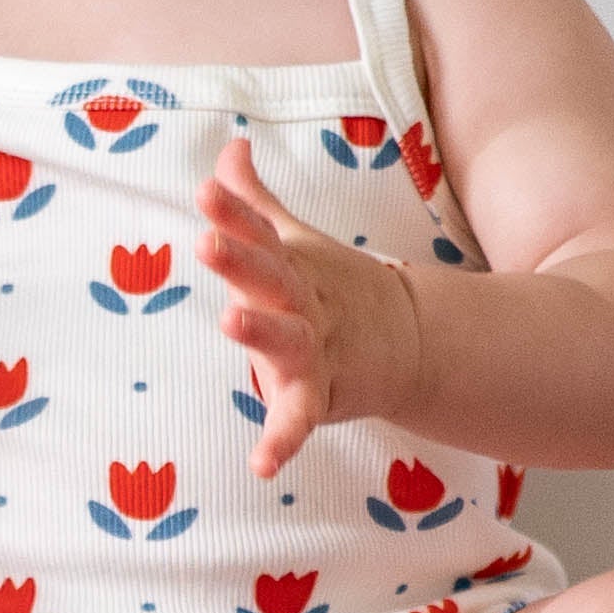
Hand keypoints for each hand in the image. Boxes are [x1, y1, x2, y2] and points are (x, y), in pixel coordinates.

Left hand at [195, 136, 423, 477]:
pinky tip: (261, 465)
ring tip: (229, 321)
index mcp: (290, 263)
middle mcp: (303, 301)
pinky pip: (298, 421)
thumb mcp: (291, 243)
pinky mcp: (321, 396)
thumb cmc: (329, 288)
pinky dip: (281, 442)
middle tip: (206, 242)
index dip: (231, 211)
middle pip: (270, 277)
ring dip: (259, 332)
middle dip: (239, 260)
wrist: (409, 340)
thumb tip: (229, 147)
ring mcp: (316, 348)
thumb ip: (253, 202)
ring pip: (286, 341)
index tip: (204, 190)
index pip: (258, 232)